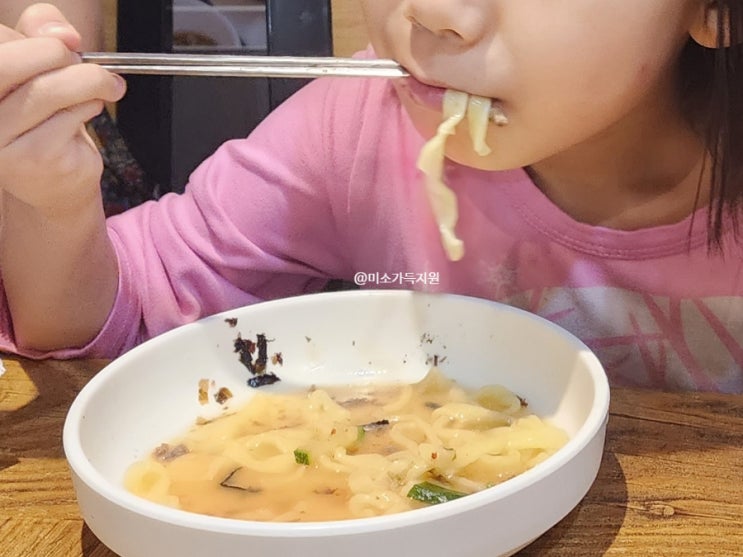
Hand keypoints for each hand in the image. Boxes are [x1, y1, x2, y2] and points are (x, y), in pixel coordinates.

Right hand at [0, 3, 125, 214]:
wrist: (56, 182)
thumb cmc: (44, 118)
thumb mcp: (39, 70)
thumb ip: (41, 36)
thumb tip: (64, 34)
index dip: (36, 36)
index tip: (68, 42)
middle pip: (8, 62)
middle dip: (55, 53)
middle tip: (83, 61)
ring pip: (47, 90)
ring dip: (89, 81)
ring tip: (107, 85)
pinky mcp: (32, 158)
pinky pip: (69, 118)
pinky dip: (90, 106)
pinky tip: (92, 109)